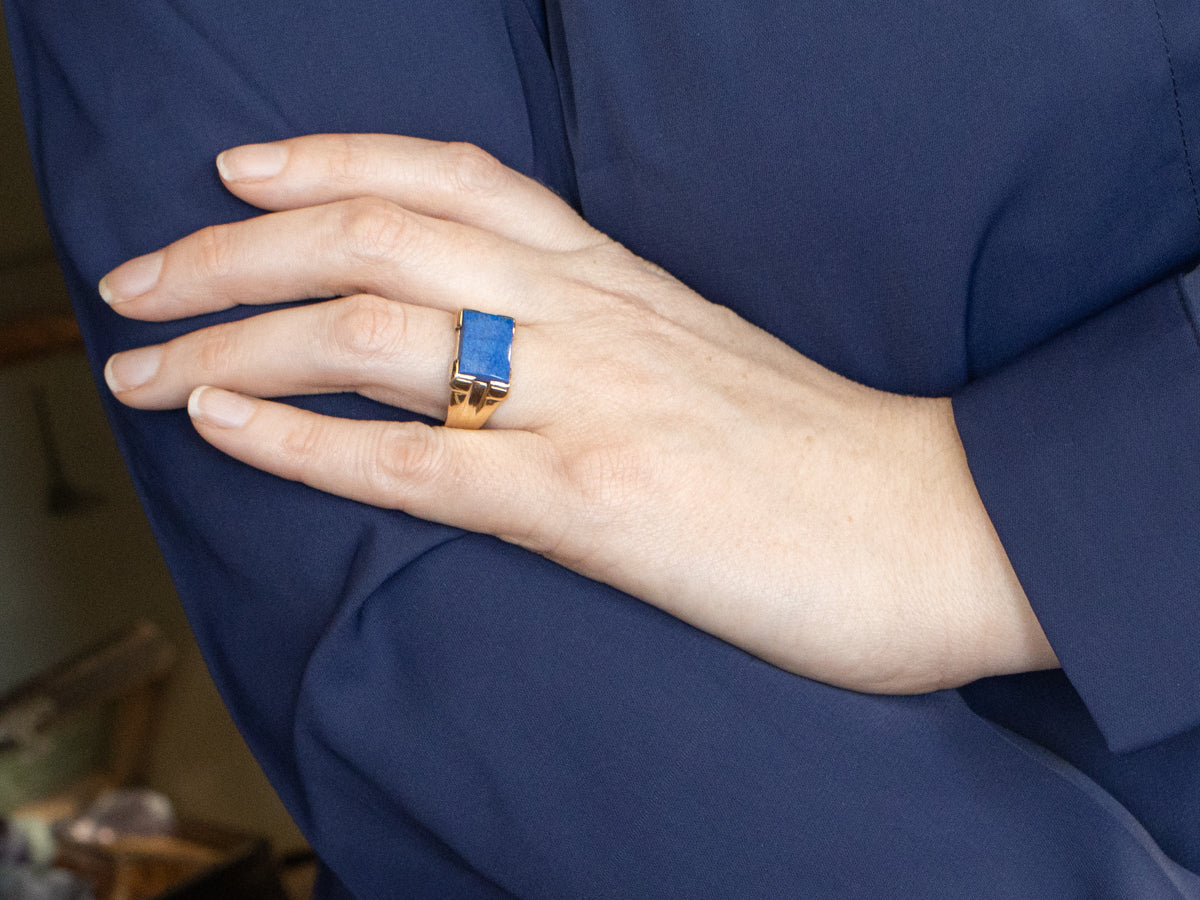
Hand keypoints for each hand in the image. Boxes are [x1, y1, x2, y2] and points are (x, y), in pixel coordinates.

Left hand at [99, 134, 1056, 692]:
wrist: (944, 524)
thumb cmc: (830, 458)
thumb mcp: (707, 364)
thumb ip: (609, 342)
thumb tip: (514, 360)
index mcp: (620, 280)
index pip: (452, 179)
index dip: (331, 159)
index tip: (244, 171)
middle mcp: (591, 315)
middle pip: (378, 236)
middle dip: (234, 248)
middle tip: (141, 278)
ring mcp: (589, 400)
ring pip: (372, 333)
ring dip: (233, 343)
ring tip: (143, 364)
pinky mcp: (595, 500)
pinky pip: (415, 461)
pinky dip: (301, 443)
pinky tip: (223, 431)